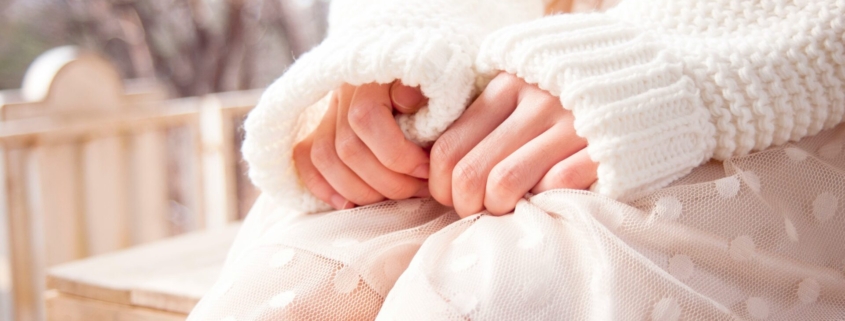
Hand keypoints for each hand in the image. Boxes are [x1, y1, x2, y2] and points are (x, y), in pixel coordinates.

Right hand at [293, 81, 430, 209]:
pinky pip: (304, 160)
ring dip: (362, 191)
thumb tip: (407, 99)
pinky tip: (352, 203)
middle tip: (419, 189)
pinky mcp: (316, 129)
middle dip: (387, 181)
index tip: (426, 171)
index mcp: (373, 75)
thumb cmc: (438, 90)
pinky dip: (324, 187)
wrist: (424, 77)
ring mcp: (326, 111)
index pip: (366, 118)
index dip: (397, 154)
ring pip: (324, 159)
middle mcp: (342, 90)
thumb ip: (429, 89)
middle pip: (347, 148)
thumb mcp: (442, 83)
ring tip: (397, 196)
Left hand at [430, 73, 597, 216]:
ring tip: (505, 210)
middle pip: (470, 172)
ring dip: (495, 210)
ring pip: (504, 184)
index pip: (448, 147)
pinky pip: (555, 187)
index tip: (449, 196)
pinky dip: (542, 203)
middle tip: (475, 211)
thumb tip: (438, 169)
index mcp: (508, 86)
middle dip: (463, 204)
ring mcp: (571, 125)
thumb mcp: (524, 90)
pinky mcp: (603, 149)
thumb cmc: (572, 97)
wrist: (653, 81)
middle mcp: (536, 102)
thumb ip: (486, 119)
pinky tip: (544, 201)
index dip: (439, 183)